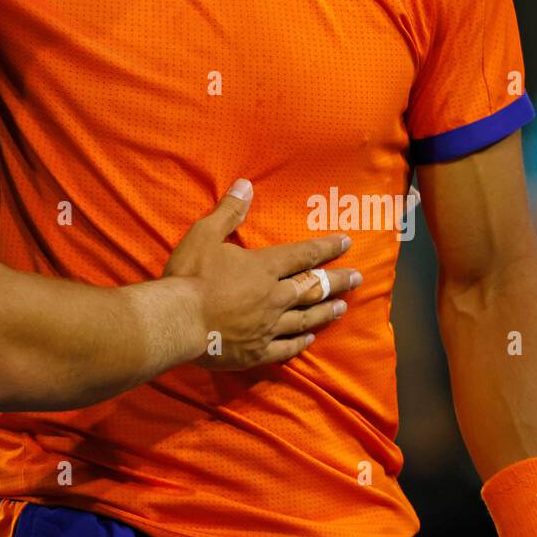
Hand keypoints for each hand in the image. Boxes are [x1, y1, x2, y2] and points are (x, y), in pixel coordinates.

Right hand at [165, 179, 360, 369]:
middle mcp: (274, 297)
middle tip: (359, 278)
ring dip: (325, 311)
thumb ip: (228, 211)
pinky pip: (286, 348)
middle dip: (337, 281)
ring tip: (343, 307)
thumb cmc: (190, 275)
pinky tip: (310, 340)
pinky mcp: (257, 351)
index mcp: (264, 268)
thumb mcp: (205, 234)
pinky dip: (301, 343)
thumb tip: (246, 185)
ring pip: (305, 318)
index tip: (347, 243)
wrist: (177, 320)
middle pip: (312, 288)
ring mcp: (268, 327)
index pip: (303, 255)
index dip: (326, 247)